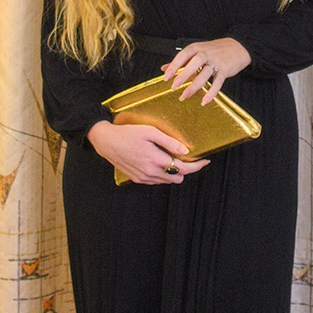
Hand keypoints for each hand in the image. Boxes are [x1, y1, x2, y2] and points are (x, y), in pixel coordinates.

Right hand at [86, 120, 209, 185]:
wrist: (107, 142)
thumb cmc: (128, 133)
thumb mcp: (150, 131)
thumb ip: (169, 141)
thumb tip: (185, 150)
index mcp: (155, 160)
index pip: (183, 169)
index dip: (197, 166)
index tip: (205, 160)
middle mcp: (150, 172)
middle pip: (178, 178)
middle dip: (185, 170)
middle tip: (186, 158)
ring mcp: (143, 178)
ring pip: (167, 181)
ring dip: (173, 172)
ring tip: (170, 157)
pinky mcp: (137, 179)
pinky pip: (156, 181)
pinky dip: (162, 174)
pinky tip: (158, 161)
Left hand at [162, 37, 250, 104]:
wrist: (237, 47)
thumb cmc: (215, 50)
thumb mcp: (197, 51)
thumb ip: (181, 60)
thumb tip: (164, 68)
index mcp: (197, 48)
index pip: (183, 55)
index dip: (174, 65)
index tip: (166, 76)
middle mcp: (206, 53)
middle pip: (194, 63)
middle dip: (183, 75)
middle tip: (174, 86)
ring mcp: (216, 62)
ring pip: (204, 74)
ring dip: (194, 85)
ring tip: (185, 95)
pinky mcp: (225, 70)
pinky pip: (217, 82)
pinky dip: (211, 92)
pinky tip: (205, 100)